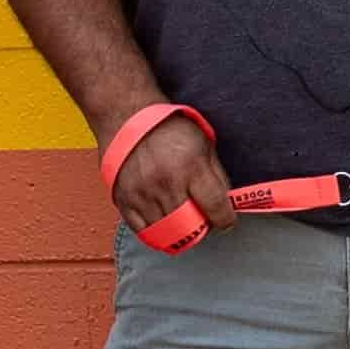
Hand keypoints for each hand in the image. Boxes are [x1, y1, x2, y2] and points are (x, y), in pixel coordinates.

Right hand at [107, 109, 232, 247]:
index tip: (226, 221)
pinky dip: (155, 232)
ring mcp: (141, 193)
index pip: (216, 207)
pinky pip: (141, 229)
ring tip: (183, 220)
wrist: (127, 117)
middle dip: (202, 228)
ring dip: (179, 231)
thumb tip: (227, 204)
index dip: (226, 220)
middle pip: (190, 224)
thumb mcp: (205, 145)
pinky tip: (163, 223)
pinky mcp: (122, 198)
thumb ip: (217, 176)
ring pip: (166, 231)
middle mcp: (165, 183)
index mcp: (191, 167)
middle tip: (204, 221)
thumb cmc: (170, 129)